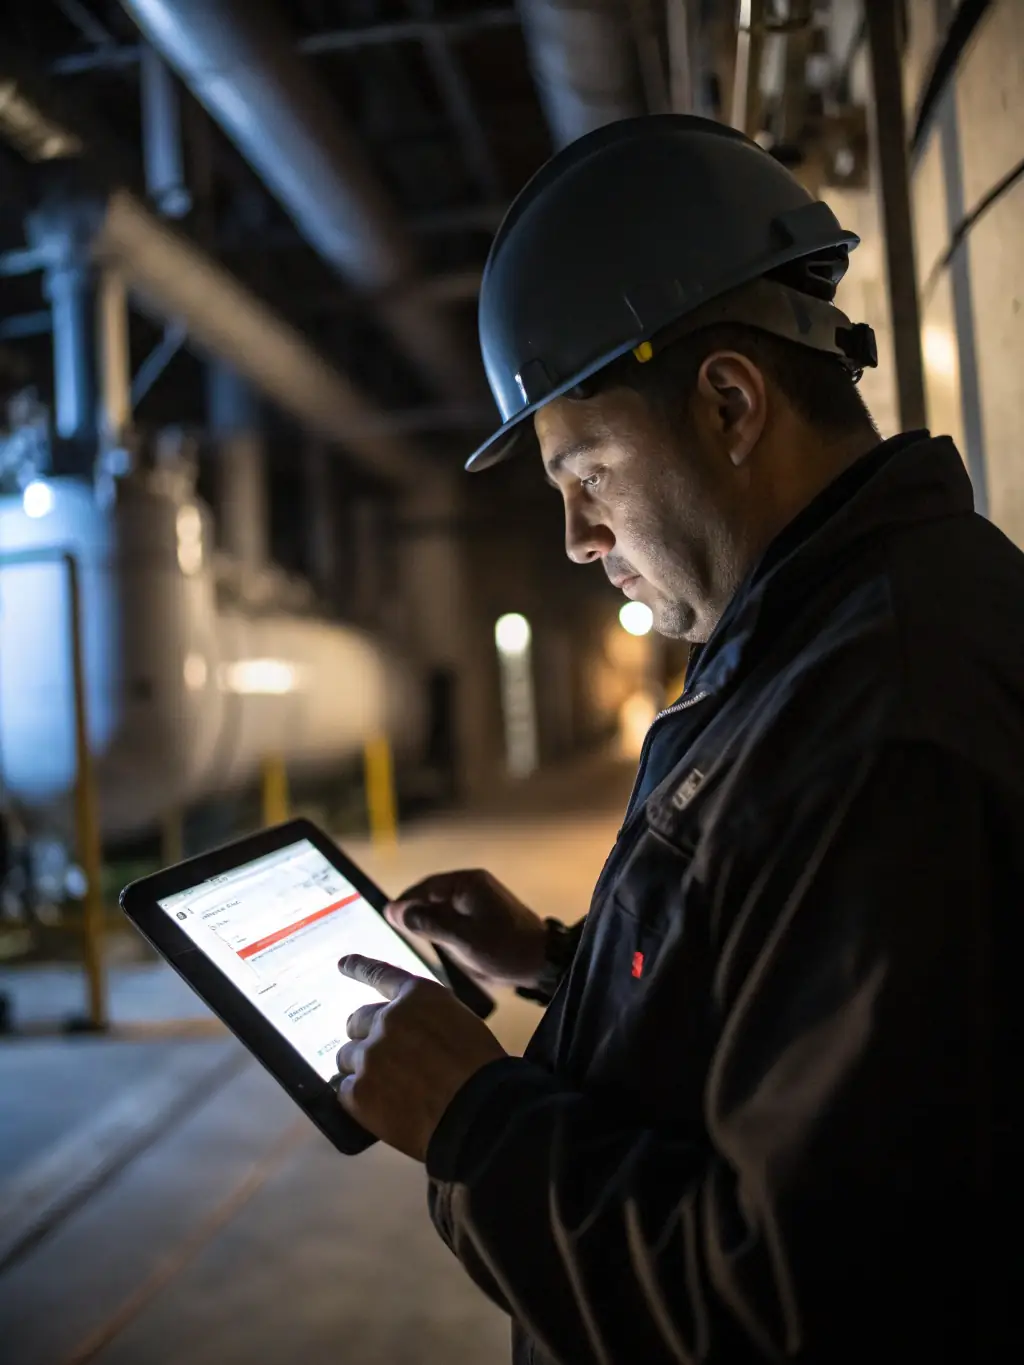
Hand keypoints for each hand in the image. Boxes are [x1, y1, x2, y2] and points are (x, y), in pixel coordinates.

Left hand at [336, 954, 505, 1161]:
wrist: (479, 1114)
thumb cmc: (480, 1072)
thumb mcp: (461, 1025)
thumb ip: (426, 1020)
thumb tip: (406, 1034)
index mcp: (417, 996)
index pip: (380, 974)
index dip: (359, 968)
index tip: (342, 963)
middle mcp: (388, 1018)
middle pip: (356, 1021)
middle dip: (365, 1037)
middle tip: (381, 1059)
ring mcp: (370, 1055)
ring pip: (347, 1058)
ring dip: (361, 1070)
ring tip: (389, 1091)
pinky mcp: (358, 1091)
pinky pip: (343, 1092)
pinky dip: (358, 1101)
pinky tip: (380, 1110)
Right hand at [386, 869, 546, 986]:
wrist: (544, 961)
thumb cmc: (505, 949)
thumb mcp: (463, 939)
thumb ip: (429, 923)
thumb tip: (394, 910)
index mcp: (468, 883)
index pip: (425, 887)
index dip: (405, 903)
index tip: (387, 919)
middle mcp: (473, 885)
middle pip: (432, 895)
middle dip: (415, 912)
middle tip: (398, 932)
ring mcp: (479, 899)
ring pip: (442, 907)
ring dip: (429, 921)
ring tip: (415, 940)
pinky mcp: (483, 914)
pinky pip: (454, 915)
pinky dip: (443, 927)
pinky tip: (438, 943)